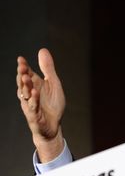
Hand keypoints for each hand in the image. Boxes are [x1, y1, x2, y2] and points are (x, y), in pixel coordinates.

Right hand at [16, 48, 65, 162]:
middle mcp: (30, 94)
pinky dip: (34, 99)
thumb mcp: (53, 83)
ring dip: (25, 86)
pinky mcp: (35, 115)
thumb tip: (42, 50)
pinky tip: (35, 92)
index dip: (23, 67)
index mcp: (34, 85)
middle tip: (22, 66)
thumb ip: (48, 68)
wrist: (53, 125)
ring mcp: (31, 104)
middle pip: (24, 83)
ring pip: (25, 94)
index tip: (21, 59)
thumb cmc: (52, 104)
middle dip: (22, 74)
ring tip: (26, 77)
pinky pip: (33, 106)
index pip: (27, 74)